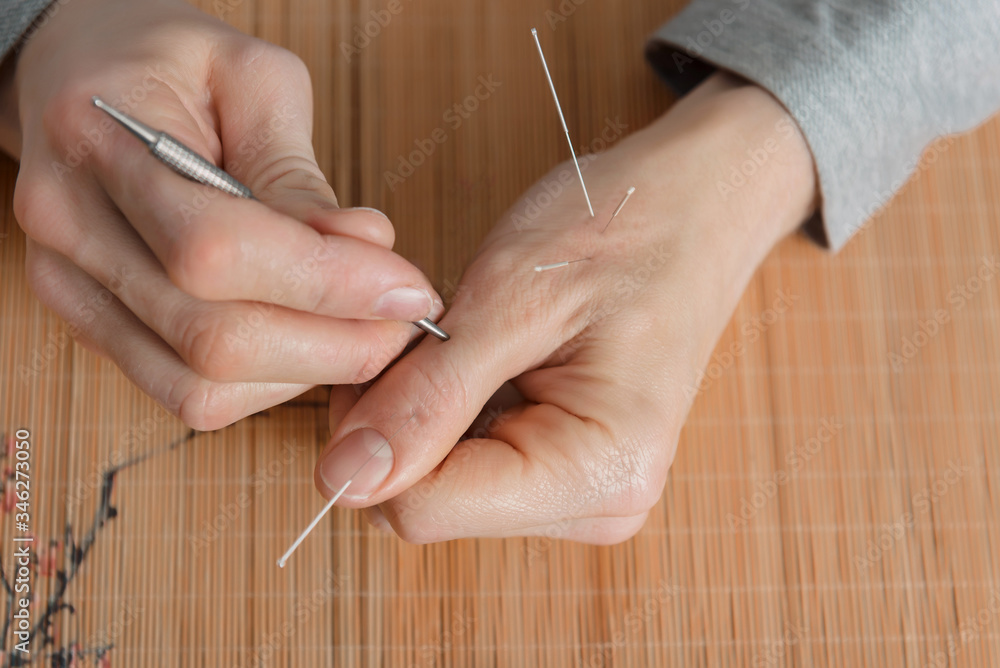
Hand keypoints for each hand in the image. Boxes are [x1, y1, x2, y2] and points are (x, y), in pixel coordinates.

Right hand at [2, 0, 441, 428]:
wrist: (78, 74)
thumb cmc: (172, 63)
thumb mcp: (252, 80)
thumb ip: (300, 176)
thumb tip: (365, 250)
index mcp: (100, 139)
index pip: (217, 250)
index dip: (330, 284)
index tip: (412, 291)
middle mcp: (70, 228)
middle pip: (213, 339)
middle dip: (336, 345)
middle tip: (405, 322)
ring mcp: (71, 288)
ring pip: (203, 387)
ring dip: (308, 373)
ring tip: (365, 328)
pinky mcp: (93, 326)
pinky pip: (189, 396)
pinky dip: (269, 385)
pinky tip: (311, 341)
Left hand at [314, 73, 816, 542]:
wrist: (696, 206)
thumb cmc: (623, 231)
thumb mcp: (512, 298)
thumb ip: (428, 397)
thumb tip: (342, 479)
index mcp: (596, 472)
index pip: (422, 507)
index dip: (376, 431)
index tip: (390, 351)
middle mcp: (596, 504)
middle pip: (429, 502)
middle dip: (403, 418)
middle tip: (429, 332)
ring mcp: (584, 493)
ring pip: (441, 485)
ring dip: (429, 409)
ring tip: (471, 337)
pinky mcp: (568, 473)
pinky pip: (472, 465)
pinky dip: (453, 408)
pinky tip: (486, 356)